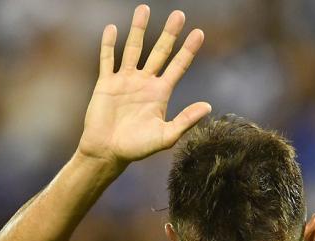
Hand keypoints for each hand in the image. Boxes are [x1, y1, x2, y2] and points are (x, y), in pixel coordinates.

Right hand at [77, 5, 211, 167]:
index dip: (188, 50)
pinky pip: (108, 59)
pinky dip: (109, 44)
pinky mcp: (106, 83)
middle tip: (179, 14)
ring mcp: (125, 81)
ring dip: (139, 30)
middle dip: (169, 33)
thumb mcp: (165, 136)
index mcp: (160, 93)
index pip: (178, 66)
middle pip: (160, 52)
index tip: (199, 32)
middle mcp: (145, 83)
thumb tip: (208, 106)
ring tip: (144, 8)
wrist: (107, 152)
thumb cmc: (136, 148)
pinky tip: (112, 28)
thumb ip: (185, 120)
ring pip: (134, 49)